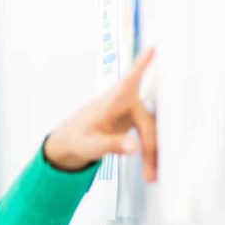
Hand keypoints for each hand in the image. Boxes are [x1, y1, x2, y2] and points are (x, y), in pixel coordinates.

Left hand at [43, 48, 157, 181]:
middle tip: (150, 175)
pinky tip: (153, 168)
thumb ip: (112, 144)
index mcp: (111, 102)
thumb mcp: (91, 145)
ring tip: (151, 176)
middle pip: (147, 122)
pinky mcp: (135, 121)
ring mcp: (131, 112)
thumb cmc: (77, 138)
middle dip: (151, 148)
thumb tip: (136, 147)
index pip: (128, 82)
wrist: (71, 142)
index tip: (153, 48)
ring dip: (152, 153)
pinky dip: (150, 153)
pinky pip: (149, 135)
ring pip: (150, 131)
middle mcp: (124, 103)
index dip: (141, 66)